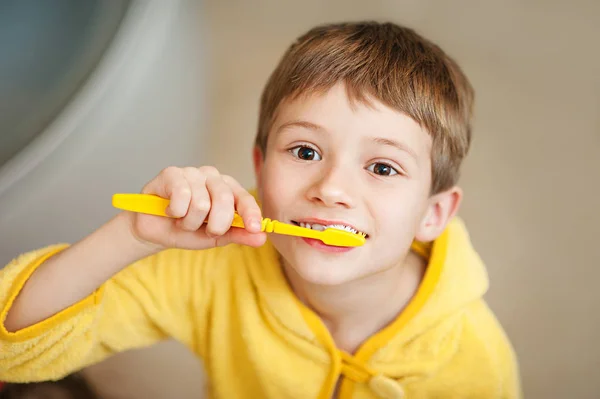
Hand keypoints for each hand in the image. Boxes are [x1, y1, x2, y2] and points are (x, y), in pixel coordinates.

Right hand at [126, 166, 265, 249]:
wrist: (154, 232)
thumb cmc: (186, 230)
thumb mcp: (216, 237)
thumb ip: (239, 235)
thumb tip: (261, 237)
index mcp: (228, 189)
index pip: (244, 198)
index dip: (250, 213)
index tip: (254, 228)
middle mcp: (213, 177)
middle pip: (224, 200)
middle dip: (214, 224)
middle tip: (203, 230)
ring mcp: (192, 172)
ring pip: (200, 203)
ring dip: (189, 222)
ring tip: (183, 220)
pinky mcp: (171, 173)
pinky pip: (181, 195)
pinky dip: (176, 211)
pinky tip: (170, 210)